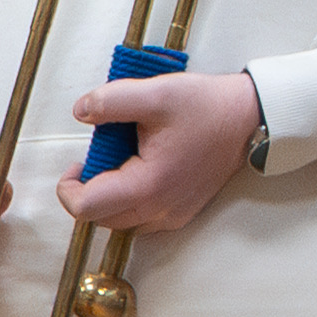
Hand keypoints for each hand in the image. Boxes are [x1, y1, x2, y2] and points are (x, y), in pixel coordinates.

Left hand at [56, 64, 255, 236]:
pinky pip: (142, 219)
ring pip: (121, 222)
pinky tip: (138, 170)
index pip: (86, 209)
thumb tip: (81, 110)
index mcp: (148, 186)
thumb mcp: (155, 93)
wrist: (249, 118)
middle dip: (88, 191)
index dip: (68, 188)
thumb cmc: (207, 107)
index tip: (77, 163)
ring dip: (108, 198)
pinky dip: (130, 201)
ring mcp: (173, 215)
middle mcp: (160, 209)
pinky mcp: (183, 211)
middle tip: (96, 158)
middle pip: (101, 219)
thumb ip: (110, 101)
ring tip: (118, 162)